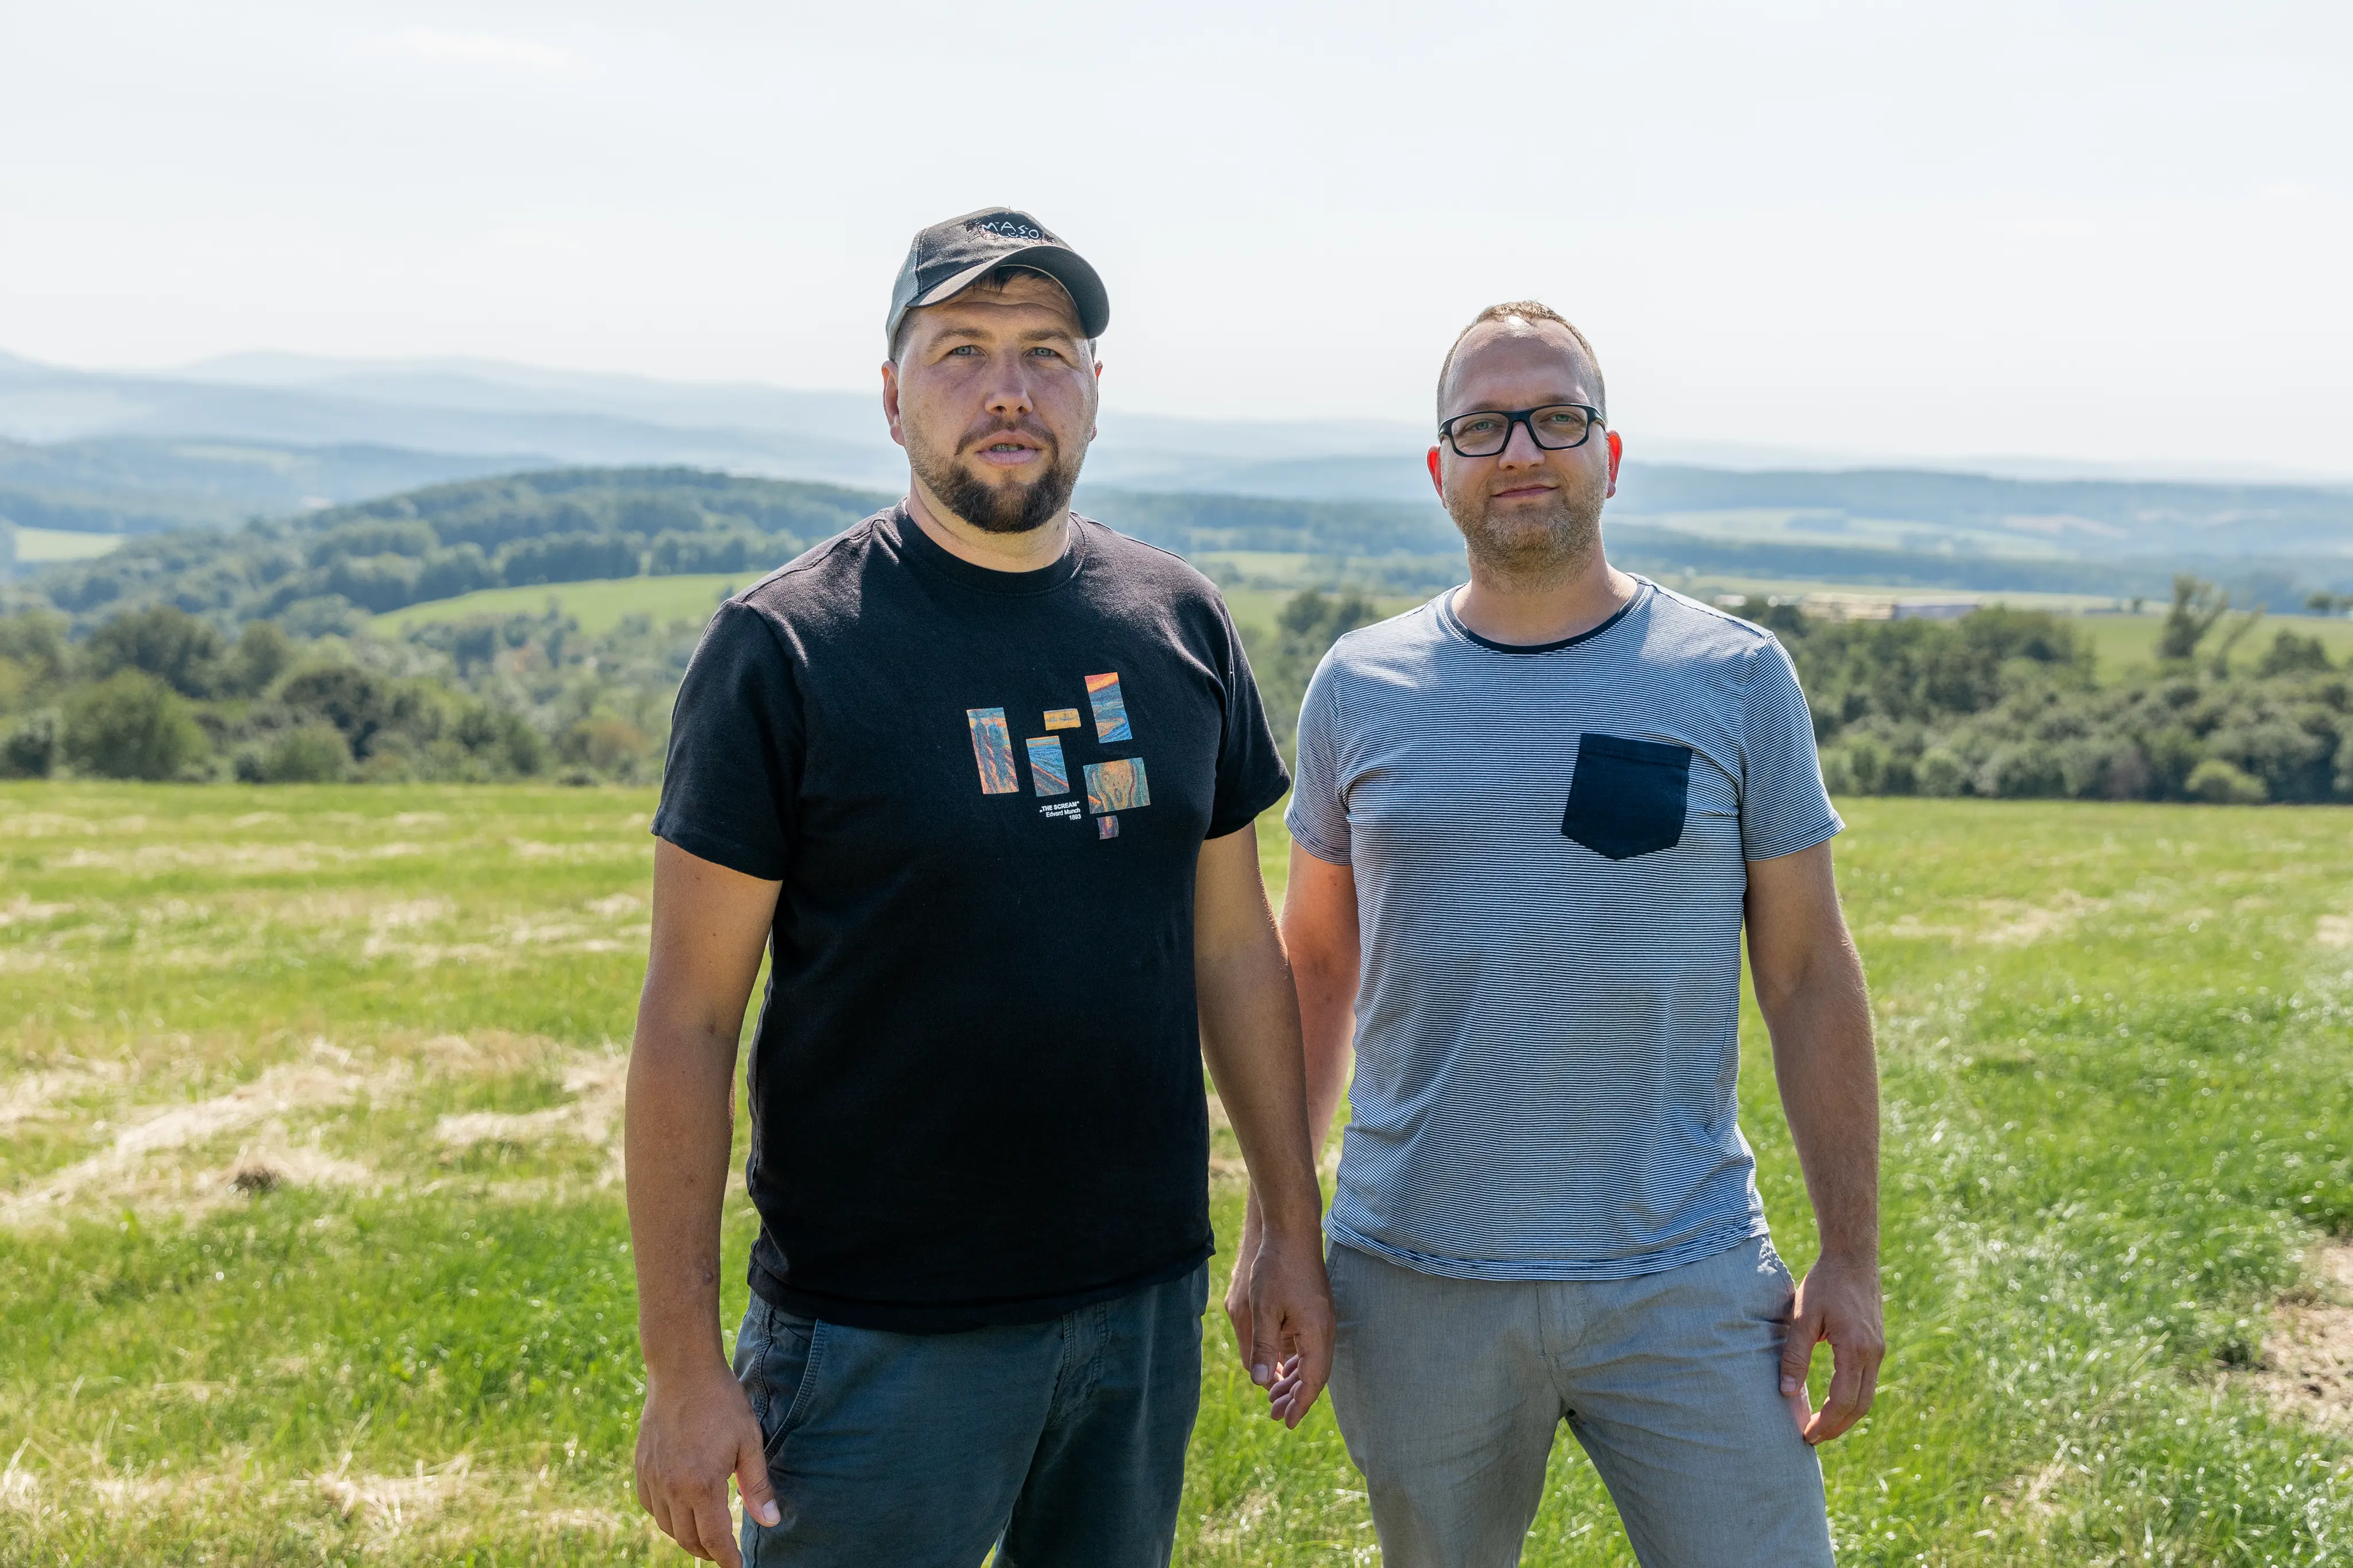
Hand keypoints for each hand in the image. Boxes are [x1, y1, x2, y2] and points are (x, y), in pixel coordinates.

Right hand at [634, 1357, 781, 1565]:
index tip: (738, 1567)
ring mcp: (653, 1478)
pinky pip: (651, 1507)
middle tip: (725, 1551)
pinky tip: (681, 1509)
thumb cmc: (721, 1403)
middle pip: (688, 1539)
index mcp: (702, 1485)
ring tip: (706, 1532)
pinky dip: (666, 1516)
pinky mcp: (641, 1468)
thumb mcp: (749, 1442)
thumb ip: (757, 1486)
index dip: (727, 1559)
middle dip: (709, 1552)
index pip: (715, 1539)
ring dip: (687, 1536)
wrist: (682, 1371)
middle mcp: (672, 1488)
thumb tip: (769, 1521)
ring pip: (667, 1527)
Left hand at [1224, 1206, 1334, 1427]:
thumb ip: (1264, 1347)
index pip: (1312, 1381)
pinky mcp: (1315, 1312)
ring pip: (1311, 1362)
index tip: (1286, 1424)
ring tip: (1275, 1399)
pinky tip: (1281, 1370)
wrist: (1292, 1231)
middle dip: (1296, 1398)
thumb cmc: (1276, 1268)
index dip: (1300, 1405)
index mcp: (1316, 1333)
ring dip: (1295, 1381)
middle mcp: (1325, 1330)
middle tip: (1275, 1417)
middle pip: (1315, 1375)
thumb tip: (1262, 1383)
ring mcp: (1322, 1321)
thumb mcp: (1263, 1309)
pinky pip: (1308, 1347)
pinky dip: (1295, 1363)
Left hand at [1778, 1251, 1883, 1444]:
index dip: (1825, 1423)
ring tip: (1822, 1427)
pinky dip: (1852, 1399)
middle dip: (1837, 1427)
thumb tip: (1785, 1393)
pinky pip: (1868, 1382)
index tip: (1806, 1436)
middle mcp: (1873, 1354)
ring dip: (1846, 1416)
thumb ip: (1794, 1355)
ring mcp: (1878, 1350)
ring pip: (1867, 1397)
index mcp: (1855, 1349)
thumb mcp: (1802, 1317)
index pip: (1842, 1401)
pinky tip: (1834, 1403)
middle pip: (1860, 1406)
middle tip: (1812, 1439)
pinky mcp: (1876, 1345)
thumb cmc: (1824, 1284)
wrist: (1852, 1258)